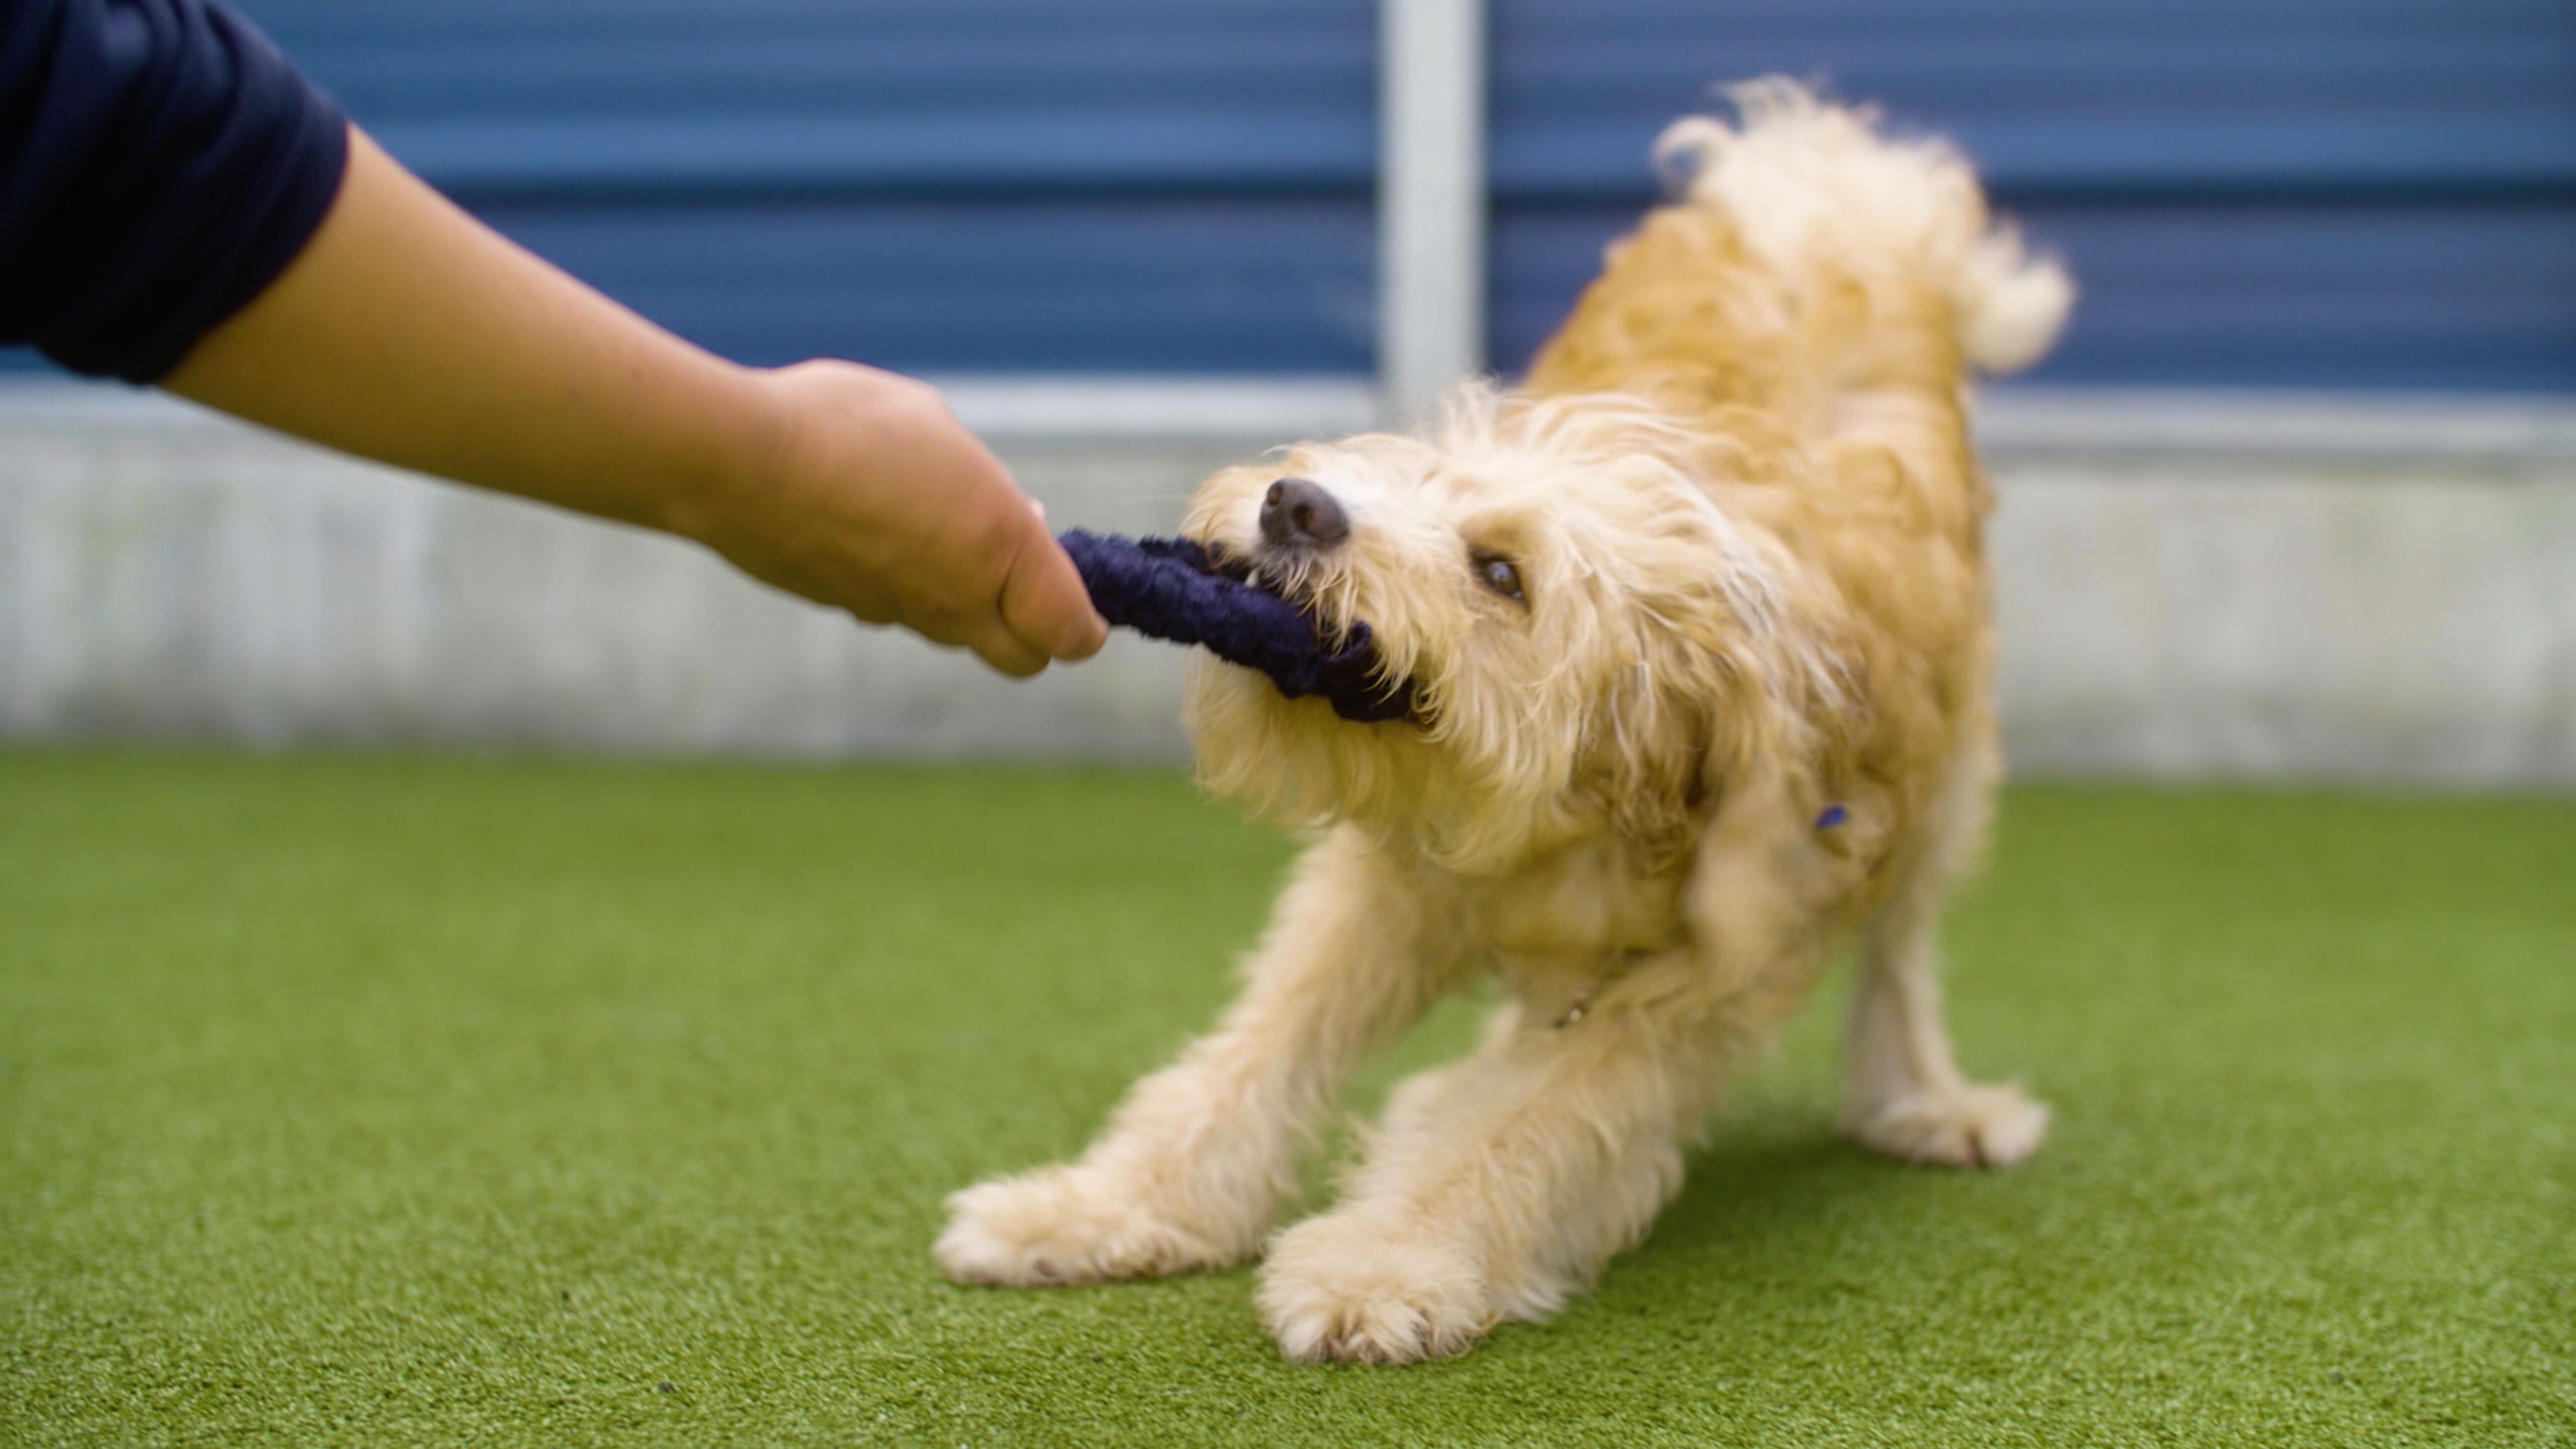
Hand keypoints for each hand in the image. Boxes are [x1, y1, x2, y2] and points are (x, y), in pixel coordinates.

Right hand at [684, 360, 1107, 675]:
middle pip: (1022, 659)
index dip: (1085, 625)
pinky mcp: (847, 611)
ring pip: (955, 633)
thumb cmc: (843, 423)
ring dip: (963, 601)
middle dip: (1036, 633)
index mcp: (999, 544)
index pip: (1069, 630)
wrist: (736, 461)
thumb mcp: (935, 426)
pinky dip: (903, 587)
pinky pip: (896, 612)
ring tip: (936, 531)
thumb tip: (1014, 517)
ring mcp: (898, 613)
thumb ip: (983, 484)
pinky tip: (874, 532)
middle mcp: (956, 596)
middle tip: (1026, 586)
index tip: (1086, 608)